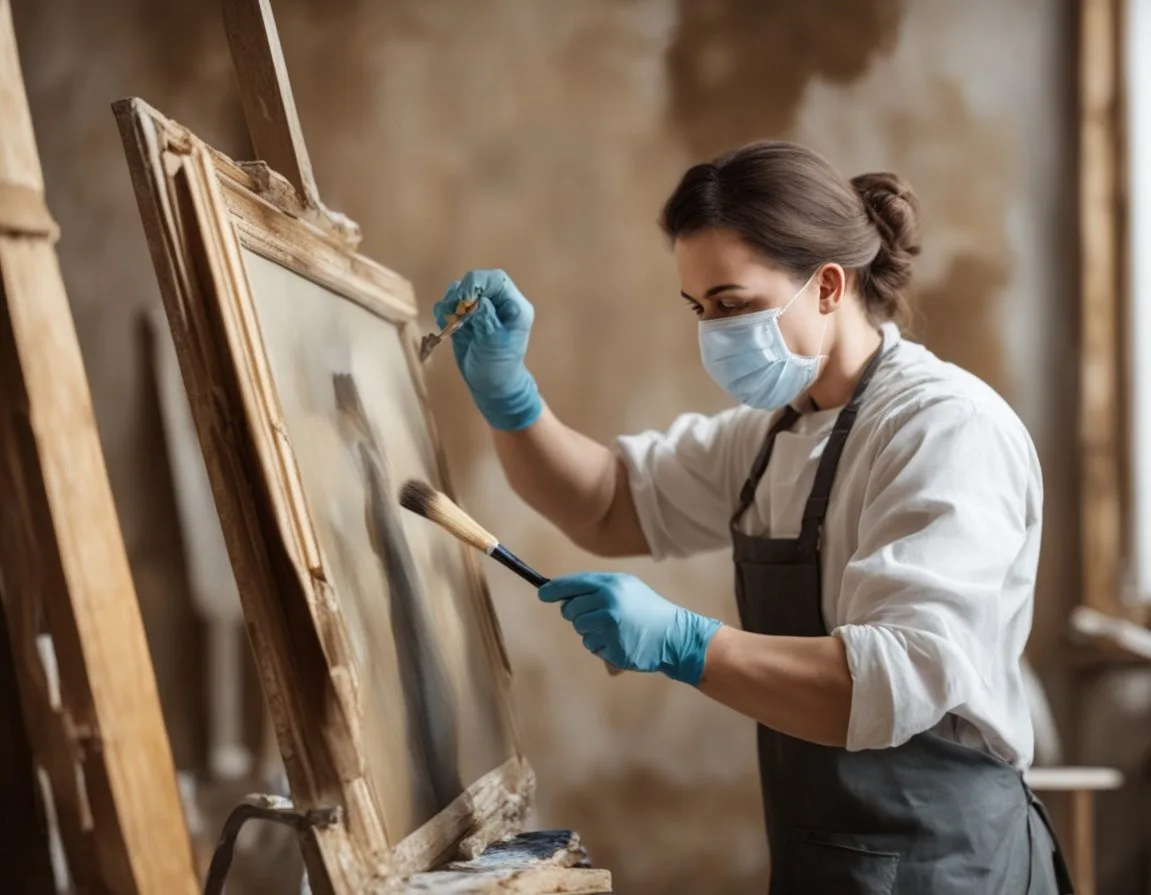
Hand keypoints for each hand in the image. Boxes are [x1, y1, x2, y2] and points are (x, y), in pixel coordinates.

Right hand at [433, 269, 541, 431]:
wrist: (492, 388)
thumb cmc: (499, 367)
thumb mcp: (494, 342)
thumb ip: (484, 317)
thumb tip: (473, 298)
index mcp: (514, 306)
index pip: (496, 279)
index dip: (477, 284)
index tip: (464, 301)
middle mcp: (498, 304)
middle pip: (475, 282)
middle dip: (461, 296)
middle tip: (455, 316)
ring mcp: (481, 310)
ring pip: (459, 291)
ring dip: (450, 305)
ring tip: (452, 325)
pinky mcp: (465, 319)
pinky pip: (450, 305)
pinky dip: (444, 312)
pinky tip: (448, 328)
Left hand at [538, 572, 721, 684]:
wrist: (675, 635)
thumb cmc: (648, 609)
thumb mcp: (627, 588)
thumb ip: (597, 588)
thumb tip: (561, 595)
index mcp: (611, 585)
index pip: (573, 584)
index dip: (554, 589)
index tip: (543, 593)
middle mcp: (608, 603)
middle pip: (571, 610)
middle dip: (578, 614)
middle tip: (599, 616)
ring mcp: (610, 626)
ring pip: (580, 630)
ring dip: (591, 632)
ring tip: (615, 629)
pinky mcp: (613, 647)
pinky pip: (593, 647)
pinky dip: (602, 647)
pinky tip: (621, 641)